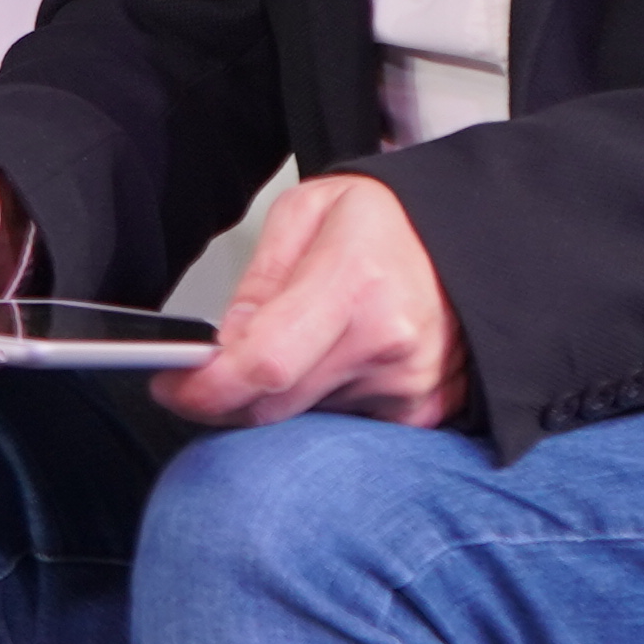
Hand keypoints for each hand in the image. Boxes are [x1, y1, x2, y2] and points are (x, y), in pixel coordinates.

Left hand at [157, 173, 469, 429]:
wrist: (472, 238)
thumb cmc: (391, 221)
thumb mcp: (307, 213)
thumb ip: (258, 283)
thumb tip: (222, 348)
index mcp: (355, 282)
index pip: (265, 364)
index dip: (206, 388)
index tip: (172, 384)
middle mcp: (388, 342)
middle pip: (275, 405)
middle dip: (227, 396)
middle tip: (209, 371)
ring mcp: (411, 386)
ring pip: (304, 420)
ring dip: (281, 396)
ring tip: (304, 341)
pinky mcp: (422, 413)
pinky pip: (344, 429)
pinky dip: (322, 403)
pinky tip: (336, 363)